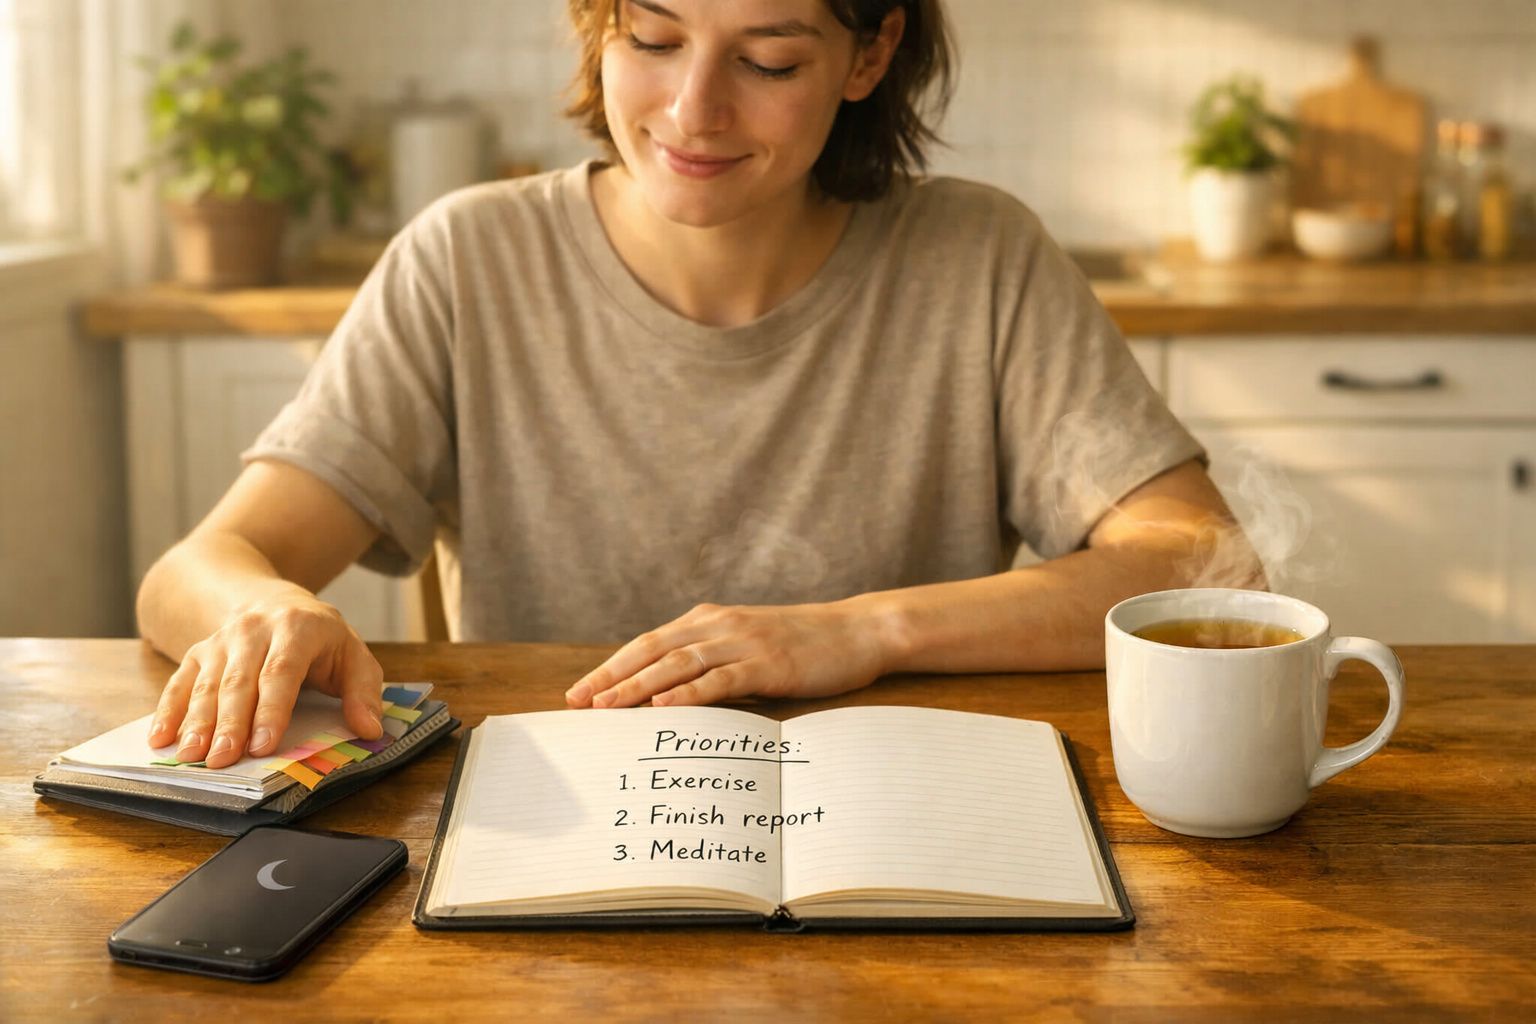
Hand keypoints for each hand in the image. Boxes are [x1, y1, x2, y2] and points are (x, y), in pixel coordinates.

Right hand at [146, 591, 383, 768]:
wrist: (272, 600)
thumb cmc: (319, 638)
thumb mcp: (353, 654)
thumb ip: (364, 691)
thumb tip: (371, 729)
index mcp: (298, 628)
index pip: (281, 671)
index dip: (271, 709)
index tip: (263, 745)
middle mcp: (254, 630)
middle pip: (239, 681)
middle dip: (229, 724)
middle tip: (222, 761)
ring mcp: (222, 640)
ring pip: (206, 683)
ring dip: (196, 722)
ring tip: (190, 756)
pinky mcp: (198, 652)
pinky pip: (179, 682)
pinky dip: (167, 711)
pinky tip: (159, 739)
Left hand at [565, 602, 889, 708]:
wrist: (857, 632)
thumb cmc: (803, 645)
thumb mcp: (748, 646)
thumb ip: (711, 662)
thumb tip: (668, 698)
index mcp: (709, 620)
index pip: (647, 643)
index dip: (610, 667)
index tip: (578, 693)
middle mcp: (719, 625)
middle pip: (651, 650)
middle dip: (610, 678)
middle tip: (577, 704)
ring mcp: (743, 642)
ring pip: (678, 663)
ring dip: (638, 686)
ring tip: (606, 707)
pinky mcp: (768, 663)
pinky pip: (720, 679)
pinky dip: (689, 693)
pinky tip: (664, 708)